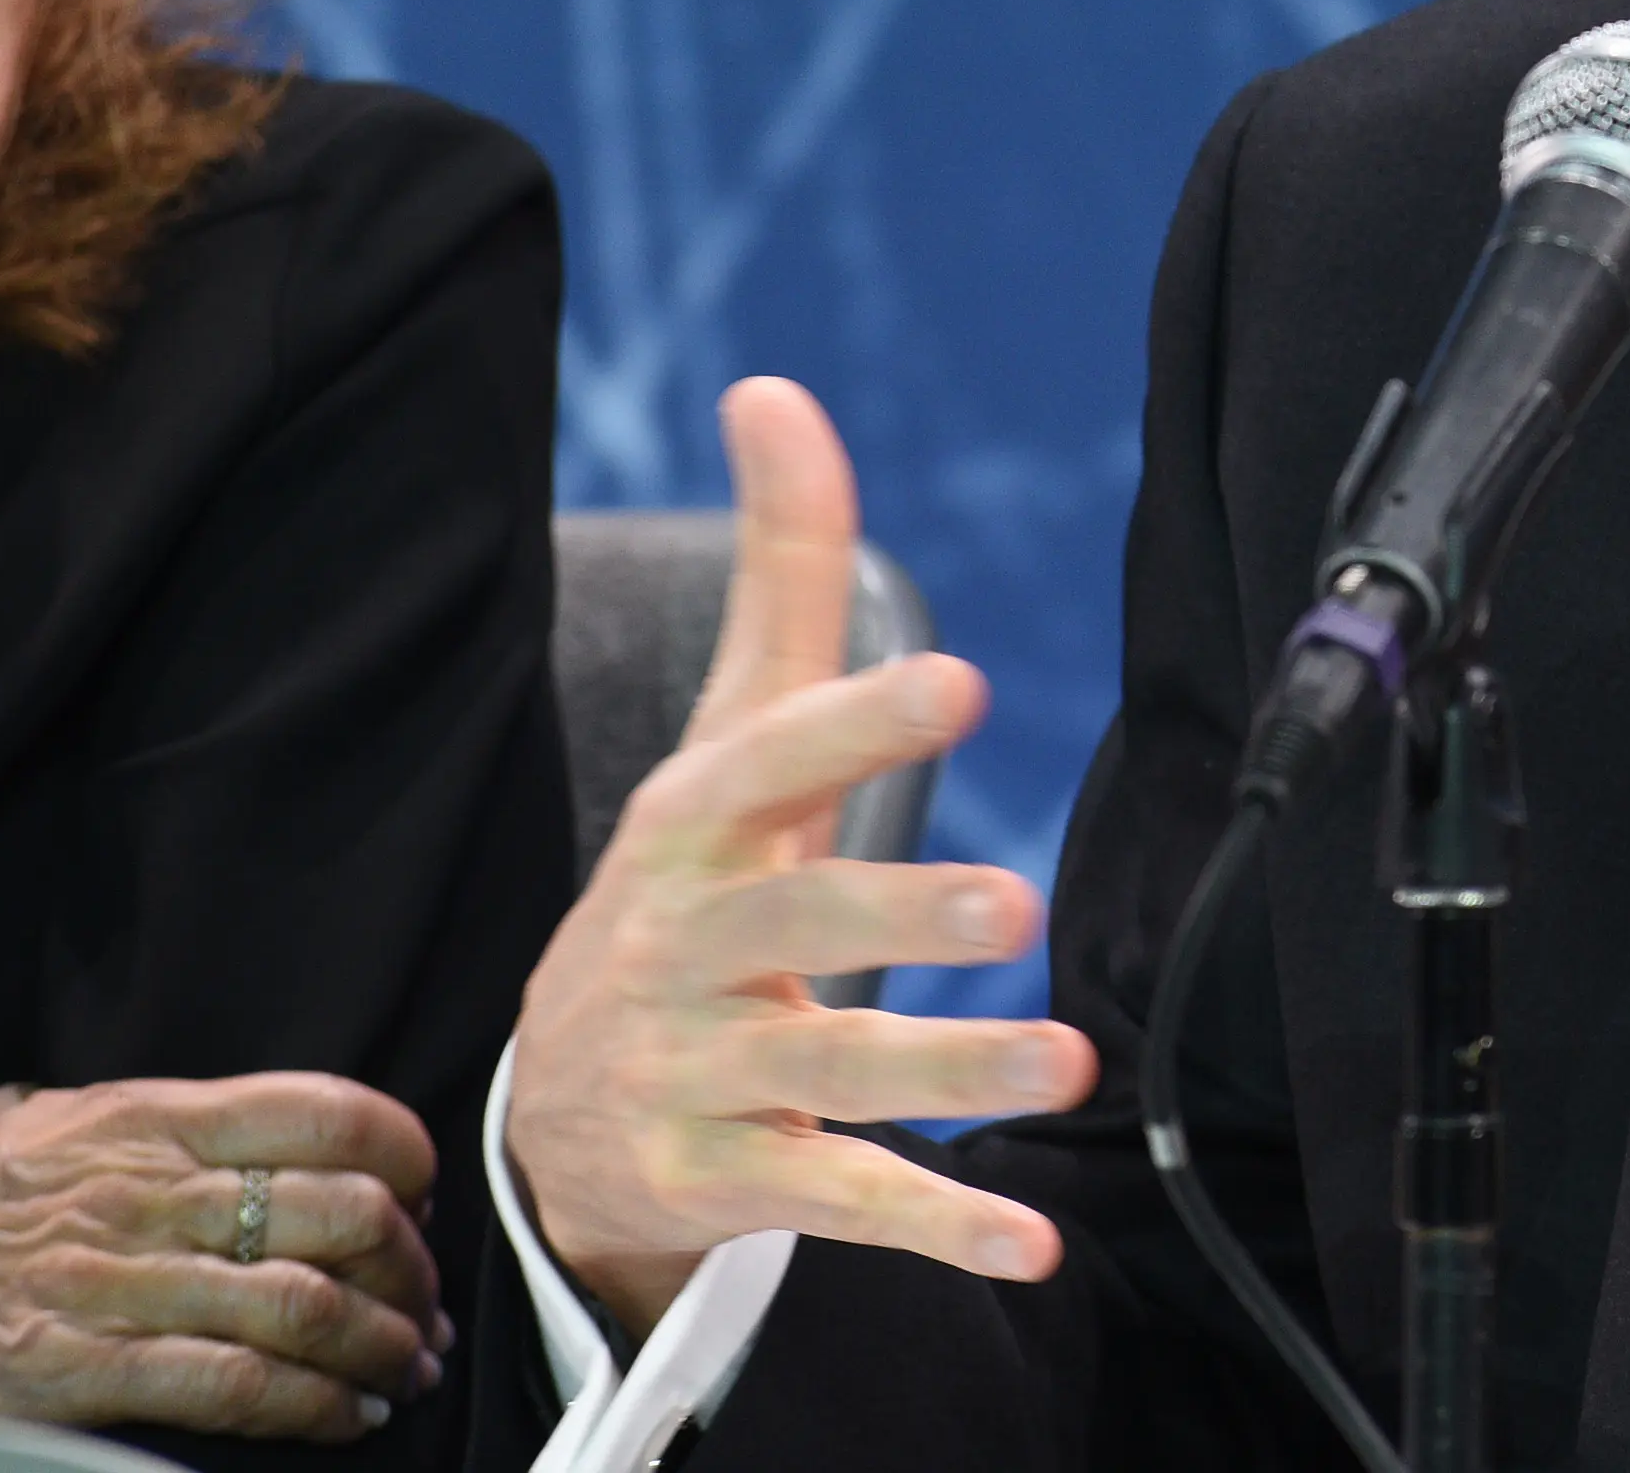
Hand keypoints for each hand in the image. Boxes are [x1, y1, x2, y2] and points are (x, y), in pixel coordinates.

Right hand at [0, 1073, 444, 1457]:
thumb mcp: (13, 1122)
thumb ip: (125, 1128)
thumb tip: (222, 1137)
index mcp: (128, 1118)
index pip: (321, 1109)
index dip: (401, 1155)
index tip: (420, 1194)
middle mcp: (133, 1192)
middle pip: (338, 1212)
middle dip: (409, 1264)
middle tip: (427, 1300)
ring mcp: (103, 1285)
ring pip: (303, 1304)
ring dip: (381, 1343)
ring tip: (407, 1365)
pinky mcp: (69, 1375)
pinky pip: (232, 1386)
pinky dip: (311, 1405)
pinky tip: (344, 1414)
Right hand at [507, 378, 1096, 1336]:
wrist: (559, 1113)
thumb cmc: (684, 891)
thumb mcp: (723, 741)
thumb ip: (778, 577)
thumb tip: (775, 389)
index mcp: (697, 829)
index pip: (771, 763)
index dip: (854, 722)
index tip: (952, 678)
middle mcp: (687, 951)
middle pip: (795, 929)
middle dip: (898, 917)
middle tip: (1011, 904)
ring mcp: (700, 1074)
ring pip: (833, 1077)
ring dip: (952, 1075)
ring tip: (1070, 1064)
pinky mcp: (727, 1185)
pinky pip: (840, 1206)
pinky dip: (939, 1229)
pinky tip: (1032, 1241)